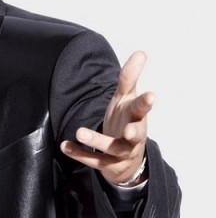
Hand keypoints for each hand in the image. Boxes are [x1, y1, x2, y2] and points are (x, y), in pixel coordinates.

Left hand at [60, 51, 153, 185]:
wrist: (128, 160)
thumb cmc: (126, 121)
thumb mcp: (126, 99)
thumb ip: (130, 78)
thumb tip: (141, 52)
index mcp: (136, 118)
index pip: (142, 109)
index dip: (146, 103)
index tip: (151, 96)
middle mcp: (133, 137)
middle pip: (136, 135)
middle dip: (134, 132)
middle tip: (128, 130)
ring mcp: (121, 153)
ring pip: (111, 149)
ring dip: (96, 140)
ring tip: (79, 132)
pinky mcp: (108, 165)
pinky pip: (93, 161)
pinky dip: (79, 154)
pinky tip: (64, 146)